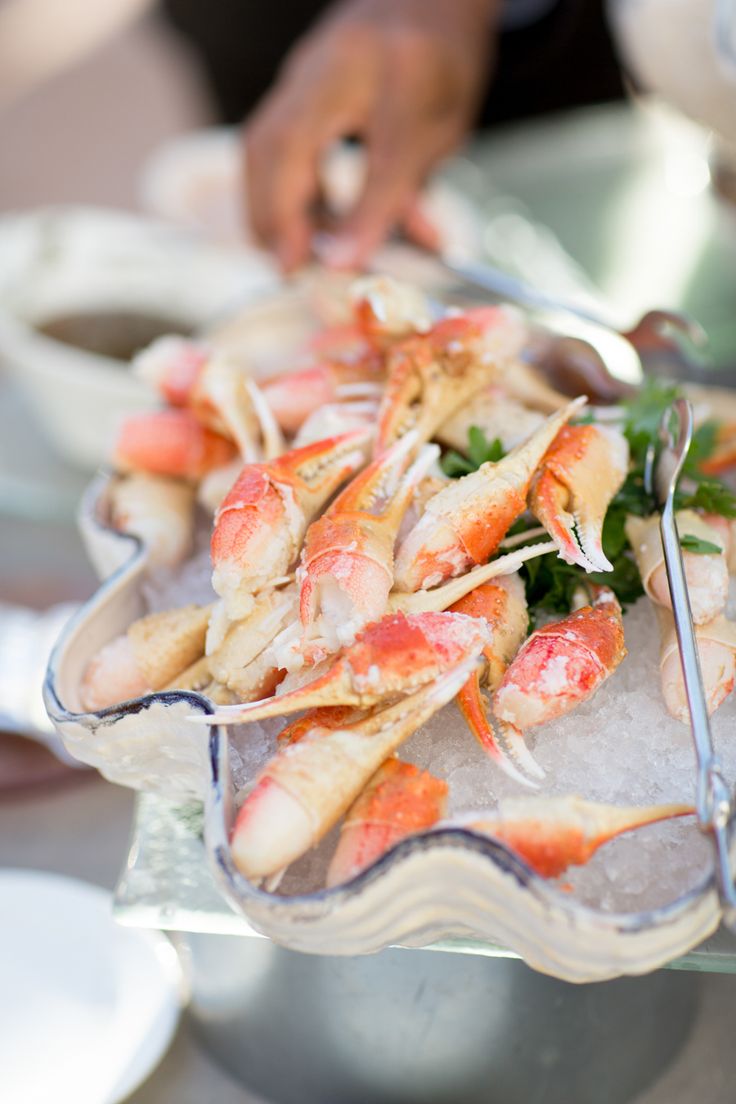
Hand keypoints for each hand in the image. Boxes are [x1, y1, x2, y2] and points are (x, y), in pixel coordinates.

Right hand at [244, 0, 496, 270]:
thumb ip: (412, 192)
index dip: (362, 213)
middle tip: (290, 268)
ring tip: (285, 256)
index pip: (386, 152)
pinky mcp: (290, 81)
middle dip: (279, 214)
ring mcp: (308, 66)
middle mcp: (346, 61)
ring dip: (265, 207)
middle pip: (290, 142)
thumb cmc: (440, 68)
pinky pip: (264, 140)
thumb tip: (401, 255)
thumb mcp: (445, 131)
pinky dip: (269, 190)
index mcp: (407, 72)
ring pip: (263, 142)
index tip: (340, 264)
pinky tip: (289, 225)